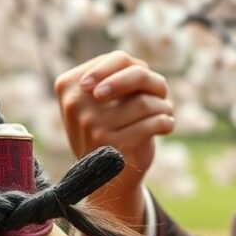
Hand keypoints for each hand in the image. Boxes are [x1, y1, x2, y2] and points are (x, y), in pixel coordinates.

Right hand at [56, 51, 174, 235]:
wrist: (105, 176)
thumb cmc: (108, 128)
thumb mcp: (100, 99)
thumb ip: (115, 76)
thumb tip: (140, 69)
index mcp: (68, 84)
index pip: (118, 58)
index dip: (141, 69)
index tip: (145, 85)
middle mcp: (75, 102)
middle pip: (136, 76)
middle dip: (156, 86)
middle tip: (162, 95)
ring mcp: (90, 124)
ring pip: (145, 102)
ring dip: (163, 107)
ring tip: (165, 113)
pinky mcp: (110, 144)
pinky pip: (151, 123)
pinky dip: (164, 123)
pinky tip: (166, 126)